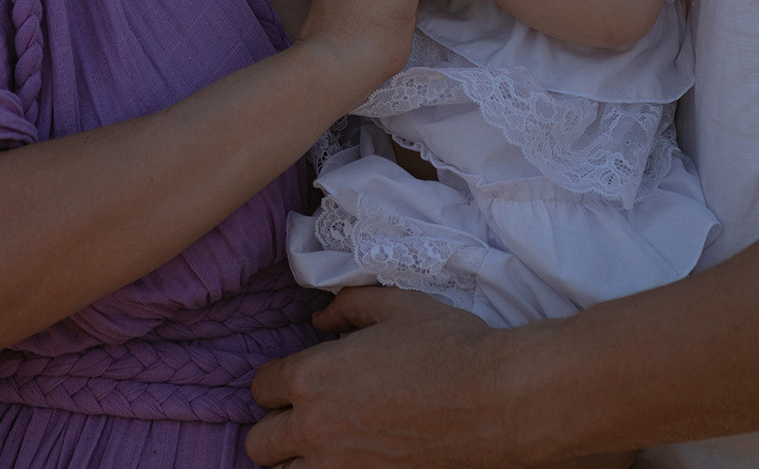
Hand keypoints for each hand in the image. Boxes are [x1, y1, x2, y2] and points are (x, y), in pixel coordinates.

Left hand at [248, 289, 530, 467]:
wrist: (498, 401)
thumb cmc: (451, 347)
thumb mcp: (399, 306)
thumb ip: (350, 306)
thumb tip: (320, 319)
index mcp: (313, 378)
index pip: (261, 388)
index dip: (280, 383)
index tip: (301, 384)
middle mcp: (314, 430)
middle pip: (260, 443)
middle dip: (279, 429)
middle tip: (310, 420)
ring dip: (299, 462)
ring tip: (328, 449)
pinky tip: (353, 463)